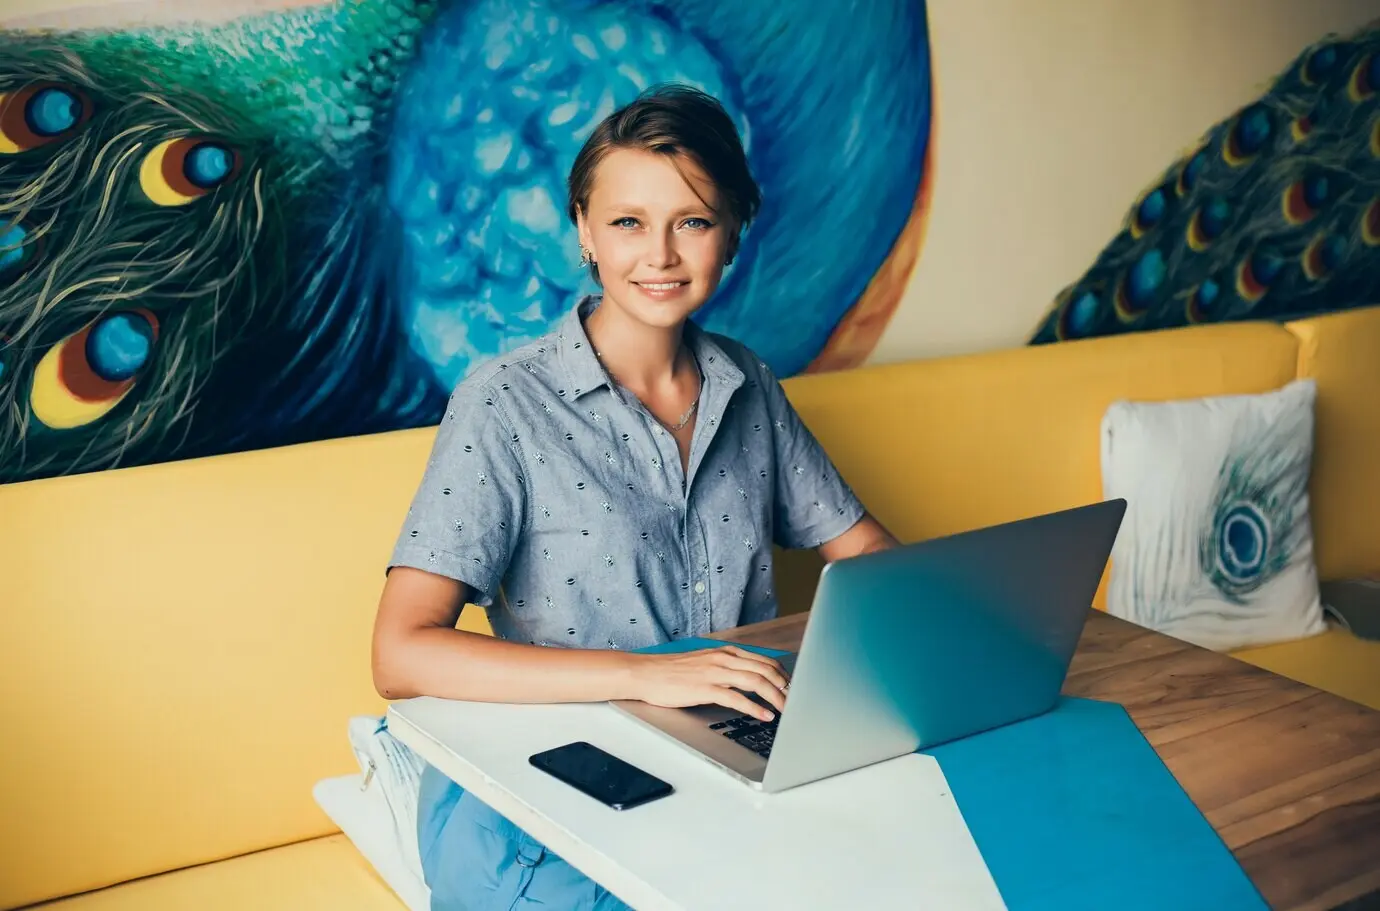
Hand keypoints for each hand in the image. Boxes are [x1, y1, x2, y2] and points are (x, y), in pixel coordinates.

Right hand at [628, 646, 789, 720]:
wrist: (645, 673)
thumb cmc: (671, 672)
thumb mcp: (704, 664)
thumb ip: (726, 669)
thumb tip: (748, 681)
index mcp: (725, 652)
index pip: (764, 661)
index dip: (783, 676)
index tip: (794, 689)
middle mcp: (723, 659)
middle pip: (766, 670)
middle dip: (786, 687)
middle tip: (797, 702)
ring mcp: (714, 673)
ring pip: (756, 681)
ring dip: (776, 697)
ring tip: (788, 710)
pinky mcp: (705, 688)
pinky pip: (736, 698)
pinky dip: (755, 707)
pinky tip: (764, 715)